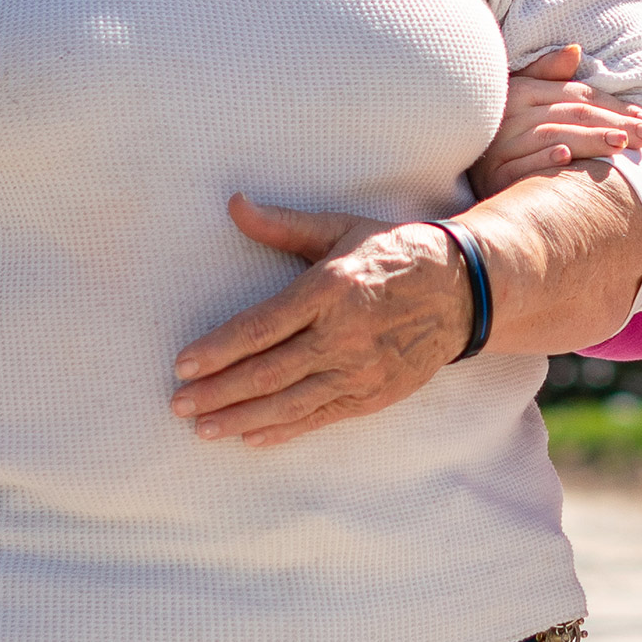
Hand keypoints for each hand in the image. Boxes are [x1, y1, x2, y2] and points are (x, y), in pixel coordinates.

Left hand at [171, 197, 474, 446]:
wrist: (464, 289)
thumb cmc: (393, 253)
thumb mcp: (340, 229)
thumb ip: (283, 225)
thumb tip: (233, 205)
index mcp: (330, 289)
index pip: (261, 327)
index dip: (218, 349)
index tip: (182, 364)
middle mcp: (344, 334)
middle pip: (267, 372)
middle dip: (217, 391)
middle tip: (177, 404)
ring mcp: (361, 370)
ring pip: (290, 402)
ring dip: (241, 418)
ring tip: (203, 429)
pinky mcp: (375, 394)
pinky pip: (321, 417)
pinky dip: (284, 430)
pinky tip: (251, 437)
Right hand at [474, 45, 641, 198]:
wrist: (457, 160)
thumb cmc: (498, 130)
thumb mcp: (520, 96)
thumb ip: (547, 73)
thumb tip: (575, 50)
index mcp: (522, 90)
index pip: (578, 95)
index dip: (615, 106)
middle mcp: (511, 113)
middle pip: (572, 114)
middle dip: (614, 123)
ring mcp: (500, 144)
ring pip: (553, 135)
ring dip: (588, 139)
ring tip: (620, 144)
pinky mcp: (492, 174)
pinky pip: (520, 165)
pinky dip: (543, 158)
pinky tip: (566, 159)